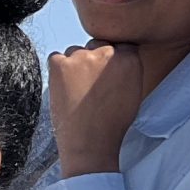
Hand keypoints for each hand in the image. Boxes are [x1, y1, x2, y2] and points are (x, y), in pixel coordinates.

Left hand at [47, 44, 148, 177]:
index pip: (120, 45)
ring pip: (76, 51)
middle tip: (91, 85)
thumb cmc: (113, 123)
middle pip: (97, 45)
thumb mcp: (134, 92)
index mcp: (129, 59)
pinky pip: (56, 58)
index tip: (107, 74)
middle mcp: (107, 53)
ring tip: (78, 92)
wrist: (90, 144)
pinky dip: (57, 70)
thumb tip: (118, 54)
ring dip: (75, 65)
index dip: (112, 59)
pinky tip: (64, 89)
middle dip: (94, 61)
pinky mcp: (60, 64)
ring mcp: (82, 57)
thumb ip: (128, 68)